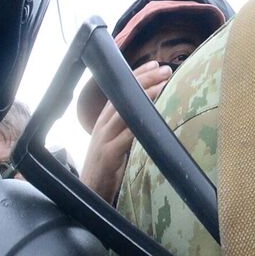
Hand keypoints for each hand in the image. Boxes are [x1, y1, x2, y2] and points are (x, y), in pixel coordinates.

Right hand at [82, 61, 170, 203]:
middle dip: (143, 80)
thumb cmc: (109, 166)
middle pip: (122, 96)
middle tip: (164, 69)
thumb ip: (131, 127)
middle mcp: (103, 125)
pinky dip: (138, 126)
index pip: (120, 91)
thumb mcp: (119, 141)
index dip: (137, 77)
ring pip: (124, 111)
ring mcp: (104, 139)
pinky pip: (125, 137)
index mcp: (105, 120)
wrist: (90, 190)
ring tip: (162, 84)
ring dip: (143, 97)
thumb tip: (153, 114)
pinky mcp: (109, 154)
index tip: (155, 65)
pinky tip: (151, 117)